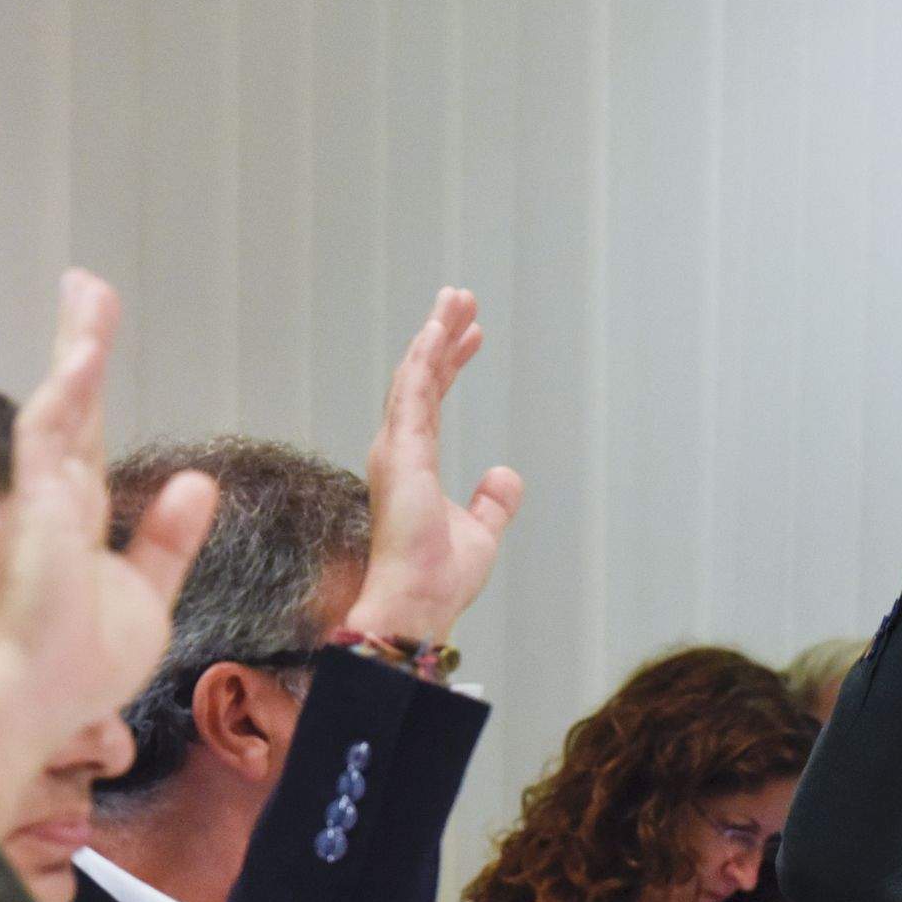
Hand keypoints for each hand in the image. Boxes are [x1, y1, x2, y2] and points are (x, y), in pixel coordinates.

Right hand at [0, 271, 213, 833]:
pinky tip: (84, 356)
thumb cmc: (82, 662)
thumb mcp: (147, 592)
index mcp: (79, 515)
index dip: (92, 381)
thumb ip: (168, 537)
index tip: (96, 331)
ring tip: (87, 292)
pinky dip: (66, 396)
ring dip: (74, 349)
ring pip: (56, 408)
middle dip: (79, 340)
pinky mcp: (35, 514)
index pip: (89, 432)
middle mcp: (54, 499)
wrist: (43, 704)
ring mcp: (40, 503)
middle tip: (87, 284)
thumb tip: (197, 483)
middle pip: (69, 403)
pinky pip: (47, 442)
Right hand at [340, 288, 524, 646]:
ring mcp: (395, 448)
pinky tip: (437, 330)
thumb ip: (492, 502)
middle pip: (422, 378)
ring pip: (415, 375)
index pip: (433, 400)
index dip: (452, 364)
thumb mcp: (481, 532)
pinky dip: (424, 358)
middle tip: (462, 298)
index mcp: (415, 464)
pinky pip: (411, 392)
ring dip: (434, 334)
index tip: (473, 335)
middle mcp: (399, 450)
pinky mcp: (400, 452)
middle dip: (441, 336)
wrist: (420, 603)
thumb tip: (505, 474)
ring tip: (455, 298)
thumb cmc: (440, 577)